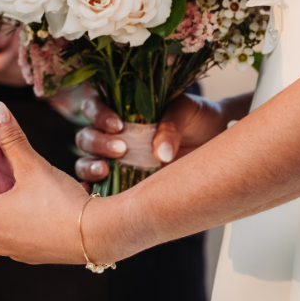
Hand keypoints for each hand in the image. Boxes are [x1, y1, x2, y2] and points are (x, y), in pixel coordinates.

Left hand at [0, 102, 89, 263]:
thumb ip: (10, 137)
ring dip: (20, 201)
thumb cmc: (61, 199)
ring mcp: (14, 251)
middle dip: (7, 185)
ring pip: (11, 216)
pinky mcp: (33, 257)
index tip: (5, 158)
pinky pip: (26, 230)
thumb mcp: (32, 164)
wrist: (98, 234)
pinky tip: (49, 204)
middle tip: (24, 169)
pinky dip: (33, 217)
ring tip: (38, 186)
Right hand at [74, 94, 227, 184]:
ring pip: (85, 161)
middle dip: (97, 142)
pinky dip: (91, 190)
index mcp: (120, 109)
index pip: (93, 107)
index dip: (99, 115)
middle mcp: (111, 134)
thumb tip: (161, 155)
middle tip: (121, 149)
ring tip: (105, 171)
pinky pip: (97, 187)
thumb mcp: (185, 112)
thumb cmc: (195, 118)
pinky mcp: (122, 181)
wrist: (214, 138)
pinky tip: (94, 193)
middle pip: (85, 136)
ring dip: (90, 166)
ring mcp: (114, 160)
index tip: (118, 125)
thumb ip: (170, 127)